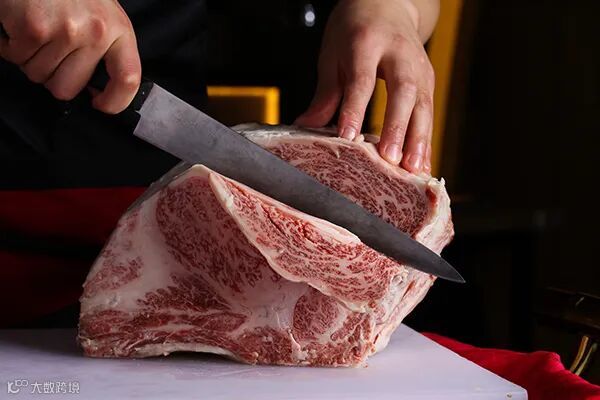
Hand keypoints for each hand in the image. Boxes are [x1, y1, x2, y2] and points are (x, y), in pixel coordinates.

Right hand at [0, 0, 140, 113]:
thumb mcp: (102, 16)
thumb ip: (105, 50)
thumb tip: (98, 91)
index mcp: (119, 31)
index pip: (128, 79)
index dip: (115, 102)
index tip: (100, 105)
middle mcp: (96, 32)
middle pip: (68, 88)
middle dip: (51, 77)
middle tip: (49, 52)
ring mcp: (66, 30)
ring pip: (38, 75)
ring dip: (29, 59)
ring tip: (35, 32)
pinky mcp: (35, 27)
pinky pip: (16, 57)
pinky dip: (9, 46)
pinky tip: (17, 26)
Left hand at [295, 0, 437, 173]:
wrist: (387, 4)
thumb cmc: (354, 30)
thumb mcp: (333, 55)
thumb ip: (326, 93)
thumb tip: (306, 126)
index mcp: (367, 43)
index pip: (362, 80)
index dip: (355, 110)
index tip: (349, 137)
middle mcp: (399, 54)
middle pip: (402, 91)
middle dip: (397, 126)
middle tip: (389, 158)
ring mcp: (420, 67)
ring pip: (423, 105)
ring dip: (419, 139)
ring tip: (412, 169)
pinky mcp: (429, 81)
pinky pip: (430, 113)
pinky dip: (426, 140)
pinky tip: (422, 164)